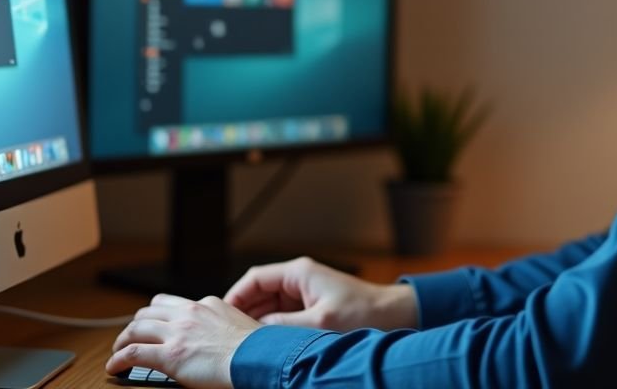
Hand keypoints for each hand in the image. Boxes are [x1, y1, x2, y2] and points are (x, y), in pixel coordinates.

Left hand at [106, 293, 260, 388]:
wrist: (258, 358)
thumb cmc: (257, 348)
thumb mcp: (241, 325)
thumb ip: (225, 324)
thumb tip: (224, 336)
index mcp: (207, 305)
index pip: (172, 303)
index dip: (158, 314)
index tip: (155, 323)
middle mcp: (189, 313)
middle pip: (149, 311)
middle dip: (137, 324)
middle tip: (132, 336)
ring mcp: (178, 332)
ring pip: (136, 328)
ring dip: (123, 340)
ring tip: (118, 350)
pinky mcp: (169, 354)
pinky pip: (133, 353)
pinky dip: (118, 360)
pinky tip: (114, 367)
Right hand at [224, 256, 417, 331]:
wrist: (395, 315)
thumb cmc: (364, 313)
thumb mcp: (320, 322)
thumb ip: (284, 326)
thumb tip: (253, 333)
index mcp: (299, 273)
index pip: (254, 279)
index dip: (235, 297)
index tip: (221, 317)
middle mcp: (299, 279)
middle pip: (259, 293)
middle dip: (243, 313)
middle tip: (228, 336)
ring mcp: (305, 293)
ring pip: (269, 306)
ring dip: (257, 323)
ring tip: (243, 342)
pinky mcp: (311, 306)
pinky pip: (282, 315)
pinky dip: (272, 328)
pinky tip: (266, 344)